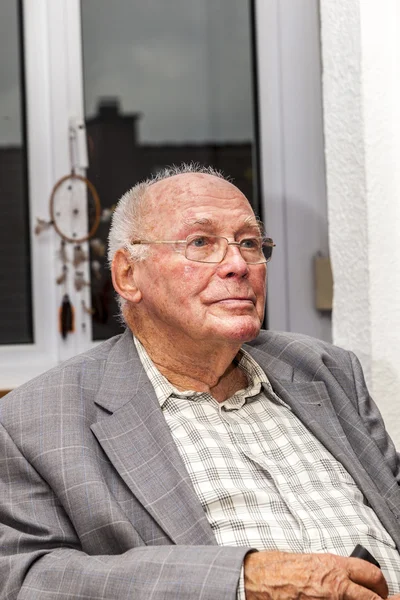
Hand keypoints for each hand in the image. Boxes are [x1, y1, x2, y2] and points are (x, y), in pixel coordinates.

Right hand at [244, 550, 388, 598]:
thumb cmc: (279, 568)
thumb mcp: (312, 561)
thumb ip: (333, 570)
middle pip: (374, 597)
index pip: (372, 575)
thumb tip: (347, 578)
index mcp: (334, 566)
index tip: (379, 590)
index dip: (380, 585)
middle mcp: (336, 584)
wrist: (260, 579)